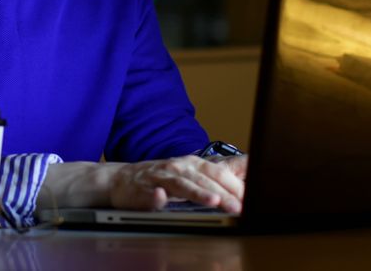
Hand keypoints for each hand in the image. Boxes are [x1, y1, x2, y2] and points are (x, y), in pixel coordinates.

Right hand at [110, 155, 245, 212]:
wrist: (121, 180)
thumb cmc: (160, 179)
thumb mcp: (187, 175)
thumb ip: (210, 182)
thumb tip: (240, 193)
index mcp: (191, 164)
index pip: (218, 172)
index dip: (234, 185)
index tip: (249, 199)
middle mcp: (178, 167)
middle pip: (204, 179)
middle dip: (223, 193)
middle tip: (238, 207)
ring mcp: (160, 178)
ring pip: (181, 185)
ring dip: (197, 193)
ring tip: (213, 201)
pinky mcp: (143, 190)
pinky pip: (151, 194)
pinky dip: (157, 197)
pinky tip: (161, 199)